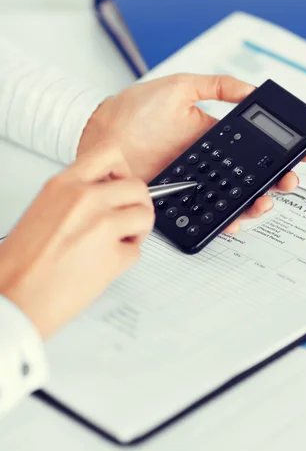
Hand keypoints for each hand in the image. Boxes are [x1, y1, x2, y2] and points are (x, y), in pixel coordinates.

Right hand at [0, 143, 154, 338]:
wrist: (14, 297)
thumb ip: (75, 196)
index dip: (123, 170)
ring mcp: (102, 226)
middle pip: (137, 186)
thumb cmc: (21, 262)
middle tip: (128, 218)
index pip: (110, 153)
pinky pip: (137, 251)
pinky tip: (106, 263)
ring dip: (138, 230)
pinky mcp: (113, 256)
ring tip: (119, 241)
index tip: (121, 184)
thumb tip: (105, 193)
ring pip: (145, 215)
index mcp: (64, 184)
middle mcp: (85, 200)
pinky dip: (126, 259)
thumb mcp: (43, 208)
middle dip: (138, 204)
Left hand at [78, 74, 305, 232]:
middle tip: (288, 180)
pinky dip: (225, 221)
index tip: (303, 153)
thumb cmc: (133, 110)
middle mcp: (209, 162)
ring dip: (256, 203)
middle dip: (277, 181)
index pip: (255, 147)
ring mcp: (196, 184)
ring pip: (235, 199)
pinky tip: (235, 219)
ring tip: (265, 201)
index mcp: (214, 136)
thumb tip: (251, 88)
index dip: (281, 151)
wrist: (102, 136)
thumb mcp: (178, 87)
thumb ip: (216, 86)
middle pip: (252, 177)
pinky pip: (207, 214)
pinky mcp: (180, 202)